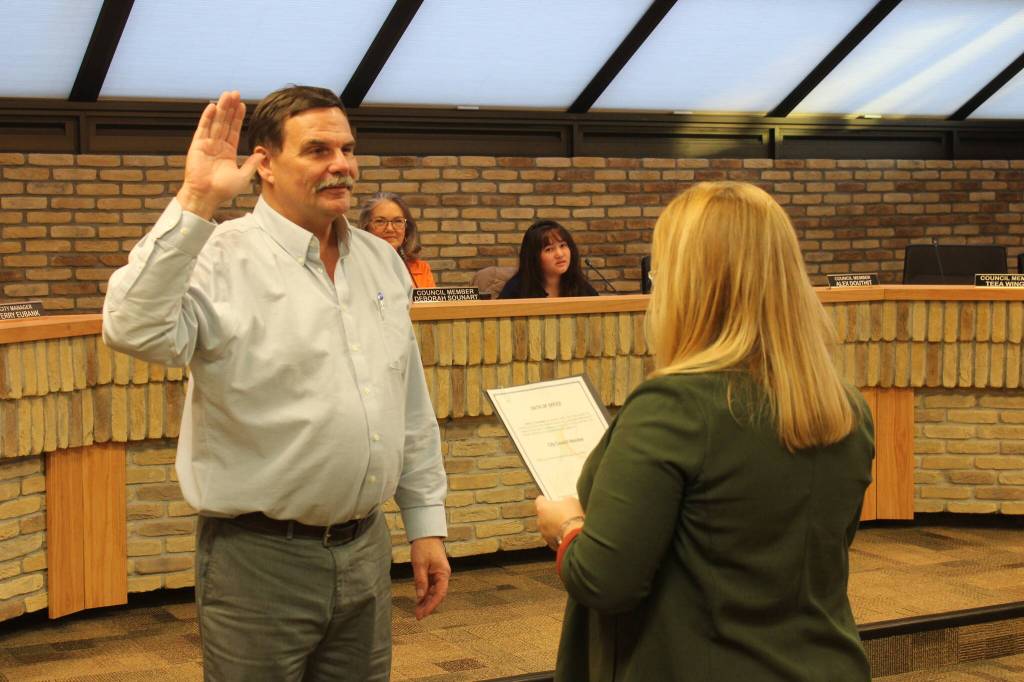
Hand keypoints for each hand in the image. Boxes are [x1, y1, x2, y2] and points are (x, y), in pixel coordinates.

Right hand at [176, 90, 263, 219]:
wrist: (207, 196)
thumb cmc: (223, 190)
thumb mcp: (243, 177)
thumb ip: (251, 164)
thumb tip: (261, 154)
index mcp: (228, 152)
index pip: (234, 130)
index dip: (238, 118)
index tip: (242, 105)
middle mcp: (217, 146)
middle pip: (225, 122)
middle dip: (230, 108)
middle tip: (235, 93)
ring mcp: (207, 144)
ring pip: (215, 122)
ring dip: (221, 108)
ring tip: (226, 94)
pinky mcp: (197, 145)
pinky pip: (203, 128)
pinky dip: (207, 117)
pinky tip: (212, 106)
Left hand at [409, 536, 449, 619]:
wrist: (426, 534)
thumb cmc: (424, 547)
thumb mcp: (419, 564)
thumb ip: (420, 581)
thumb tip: (420, 597)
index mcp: (443, 574)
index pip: (439, 594)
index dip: (431, 605)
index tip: (423, 614)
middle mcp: (443, 576)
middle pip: (437, 595)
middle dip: (428, 606)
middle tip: (418, 616)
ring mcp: (438, 575)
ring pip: (433, 592)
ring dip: (426, 601)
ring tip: (417, 611)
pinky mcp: (433, 573)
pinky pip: (430, 586)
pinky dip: (424, 594)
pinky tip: (419, 601)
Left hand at [535, 495, 584, 549]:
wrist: (575, 534)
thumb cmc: (572, 515)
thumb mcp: (571, 501)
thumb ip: (564, 500)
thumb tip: (565, 502)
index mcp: (542, 507)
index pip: (539, 500)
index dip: (546, 500)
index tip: (550, 500)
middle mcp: (540, 520)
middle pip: (543, 515)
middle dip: (550, 513)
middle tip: (561, 512)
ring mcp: (544, 533)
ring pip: (547, 527)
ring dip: (553, 525)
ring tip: (565, 524)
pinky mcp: (550, 542)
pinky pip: (552, 537)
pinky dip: (557, 535)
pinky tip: (567, 533)